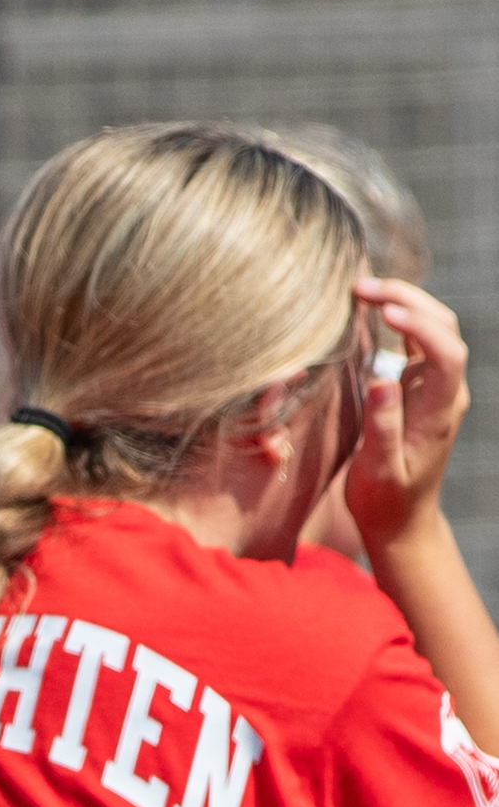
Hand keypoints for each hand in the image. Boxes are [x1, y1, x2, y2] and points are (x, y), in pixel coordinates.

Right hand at [344, 277, 471, 556]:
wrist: (401, 518)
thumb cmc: (385, 499)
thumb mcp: (378, 470)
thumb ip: (382, 426)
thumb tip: (381, 379)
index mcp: (440, 412)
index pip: (446, 354)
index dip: (420, 327)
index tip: (384, 313)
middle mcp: (444, 392)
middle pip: (444, 329)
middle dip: (408, 300)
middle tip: (360, 288)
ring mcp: (432, 387)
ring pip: (431, 329)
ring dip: (401, 303)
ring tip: (360, 291)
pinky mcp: (417, 387)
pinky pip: (414, 342)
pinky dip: (394, 319)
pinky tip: (367, 312)